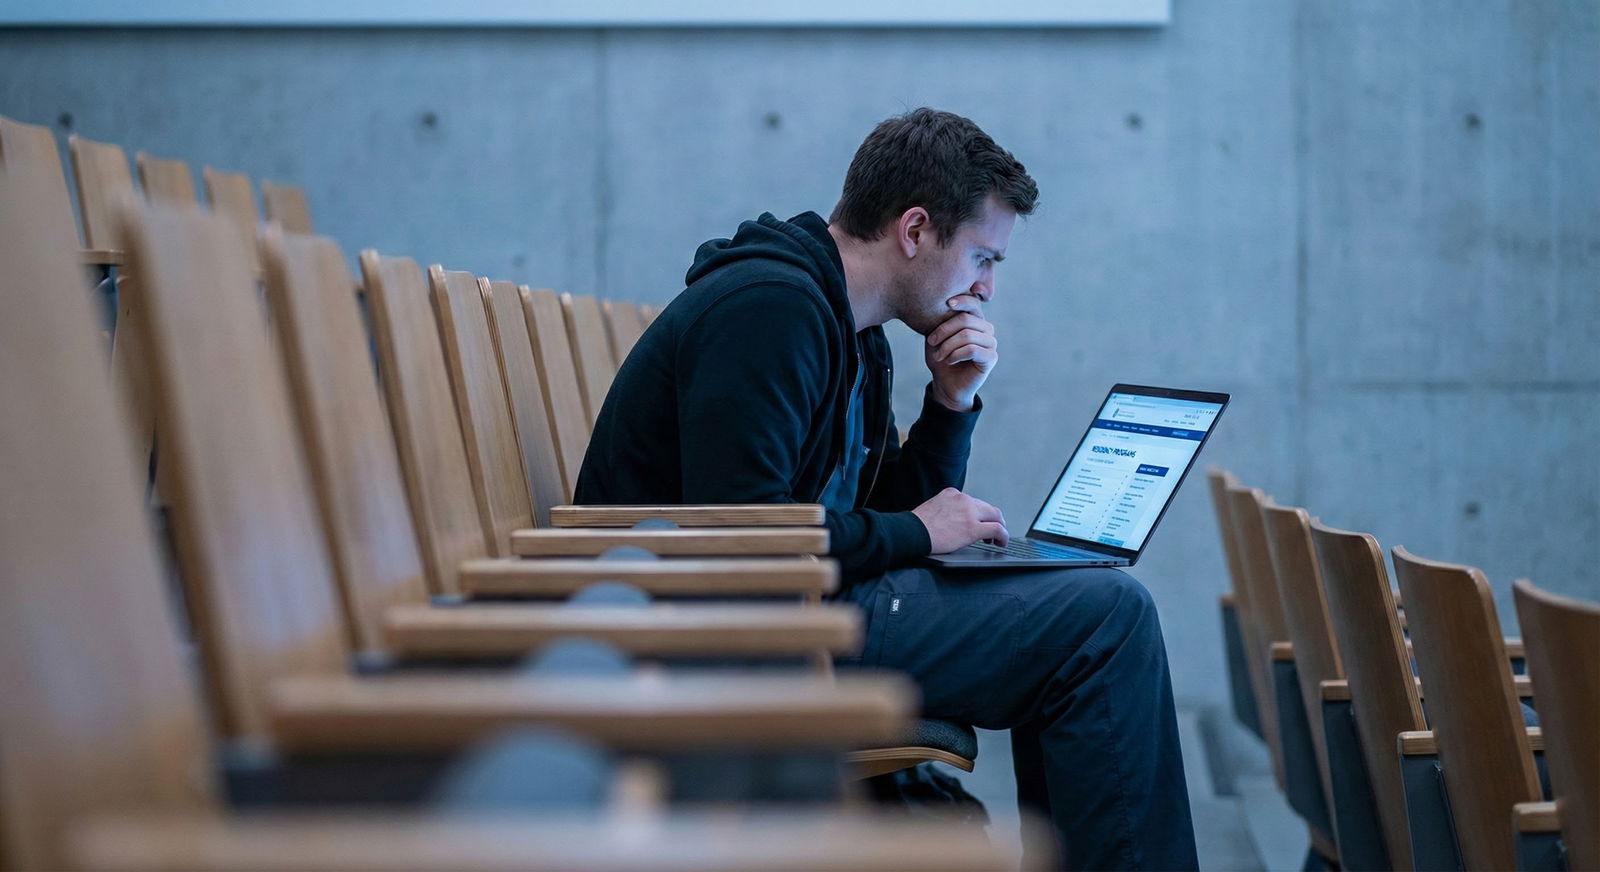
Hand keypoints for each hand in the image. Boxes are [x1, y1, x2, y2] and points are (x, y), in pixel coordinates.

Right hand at [911, 487, 1009, 553]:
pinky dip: (1003, 536)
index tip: (979, 522)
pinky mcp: (973, 528)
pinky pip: (997, 529)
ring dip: (999, 527)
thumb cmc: (917, 526)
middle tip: (993, 532)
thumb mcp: (933, 508)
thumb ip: (947, 510)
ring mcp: (969, 512)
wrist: (912, 532)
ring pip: (996, 516)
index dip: (979, 514)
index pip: (973, 502)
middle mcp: (963, 499)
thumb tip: (954, 521)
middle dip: (993, 519)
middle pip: (988, 507)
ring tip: (998, 539)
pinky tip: (1001, 542)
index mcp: (952, 493)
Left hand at [924, 294, 996, 410]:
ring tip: (938, 355)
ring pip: (967, 335)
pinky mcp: (991, 357)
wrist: (946, 384)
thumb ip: (939, 321)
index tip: (946, 303)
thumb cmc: (940, 358)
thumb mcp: (935, 337)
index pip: (973, 302)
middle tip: (931, 342)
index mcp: (975, 320)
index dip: (961, 300)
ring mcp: (991, 342)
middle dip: (944, 330)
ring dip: (948, 345)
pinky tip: (949, 360)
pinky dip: (956, 354)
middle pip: (966, 319)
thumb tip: (938, 302)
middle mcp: (986, 329)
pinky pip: (972, 349)